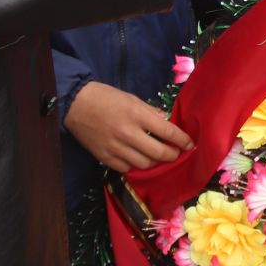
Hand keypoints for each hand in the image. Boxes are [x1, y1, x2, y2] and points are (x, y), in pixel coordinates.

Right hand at [64, 81, 194, 170]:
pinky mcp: (104, 157)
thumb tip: (166, 123)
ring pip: (144, 164)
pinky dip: (135, 165)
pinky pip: (126, 168)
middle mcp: (128, 133)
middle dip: (172, 155)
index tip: (190, 144)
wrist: (75, 104)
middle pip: (159, 153)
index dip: (183, 140)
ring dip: (154, 161)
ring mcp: (115, 147)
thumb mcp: (133, 99)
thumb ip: (151, 112)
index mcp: (137, 115)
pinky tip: (136, 158)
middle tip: (176, 153)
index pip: (168, 132)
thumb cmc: (106, 97)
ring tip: (156, 155)